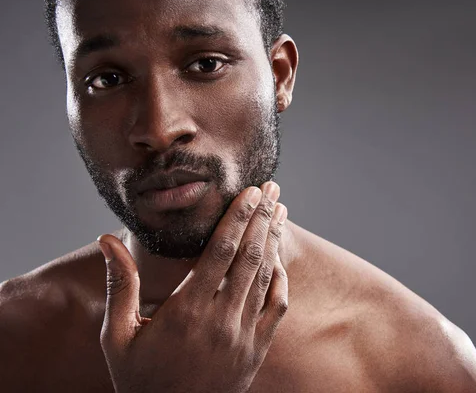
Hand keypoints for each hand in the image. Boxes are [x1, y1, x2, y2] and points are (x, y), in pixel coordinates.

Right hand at [97, 182, 288, 392]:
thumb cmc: (139, 379)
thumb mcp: (117, 336)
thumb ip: (119, 285)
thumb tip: (108, 240)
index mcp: (187, 311)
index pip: (221, 252)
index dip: (238, 218)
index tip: (249, 192)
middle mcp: (222, 320)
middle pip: (250, 257)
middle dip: (262, 217)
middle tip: (270, 188)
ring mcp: (244, 335)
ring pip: (267, 277)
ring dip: (274, 240)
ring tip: (280, 210)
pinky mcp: (257, 349)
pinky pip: (278, 307)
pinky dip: (281, 279)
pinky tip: (280, 259)